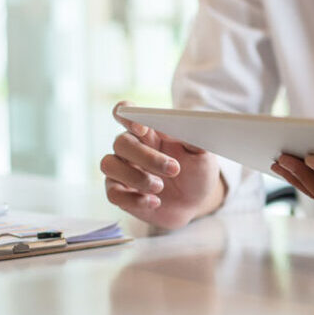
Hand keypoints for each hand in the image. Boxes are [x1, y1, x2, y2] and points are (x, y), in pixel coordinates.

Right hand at [100, 101, 225, 228]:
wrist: (197, 202)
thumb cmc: (197, 171)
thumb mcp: (203, 155)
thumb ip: (193, 138)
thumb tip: (181, 125)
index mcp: (148, 130)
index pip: (125, 112)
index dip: (126, 116)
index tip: (141, 128)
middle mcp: (131, 147)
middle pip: (121, 142)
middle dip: (146, 156)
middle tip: (174, 169)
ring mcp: (122, 170)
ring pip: (110, 165)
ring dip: (135, 177)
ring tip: (160, 187)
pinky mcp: (120, 194)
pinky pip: (113, 194)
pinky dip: (133, 199)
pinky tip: (154, 202)